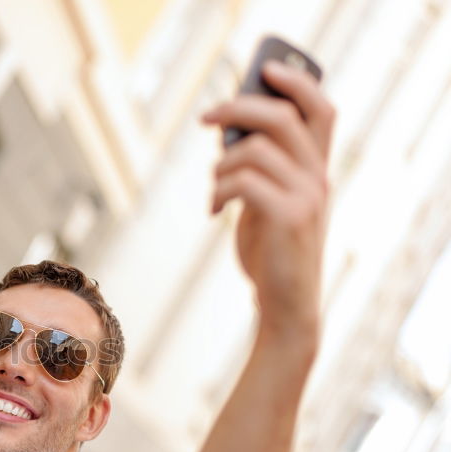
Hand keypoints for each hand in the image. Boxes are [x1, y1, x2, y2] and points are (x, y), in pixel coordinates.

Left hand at [202, 60, 334, 341]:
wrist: (285, 303)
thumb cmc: (271, 251)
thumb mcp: (267, 203)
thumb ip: (260, 169)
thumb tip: (229, 131)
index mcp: (319, 169)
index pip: (322, 110)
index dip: (298, 83)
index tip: (267, 70)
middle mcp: (319, 177)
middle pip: (280, 117)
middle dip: (237, 109)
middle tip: (205, 118)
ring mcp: (307, 196)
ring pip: (252, 150)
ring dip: (219, 166)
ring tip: (214, 190)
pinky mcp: (288, 217)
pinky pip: (242, 182)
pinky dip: (218, 191)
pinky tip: (214, 212)